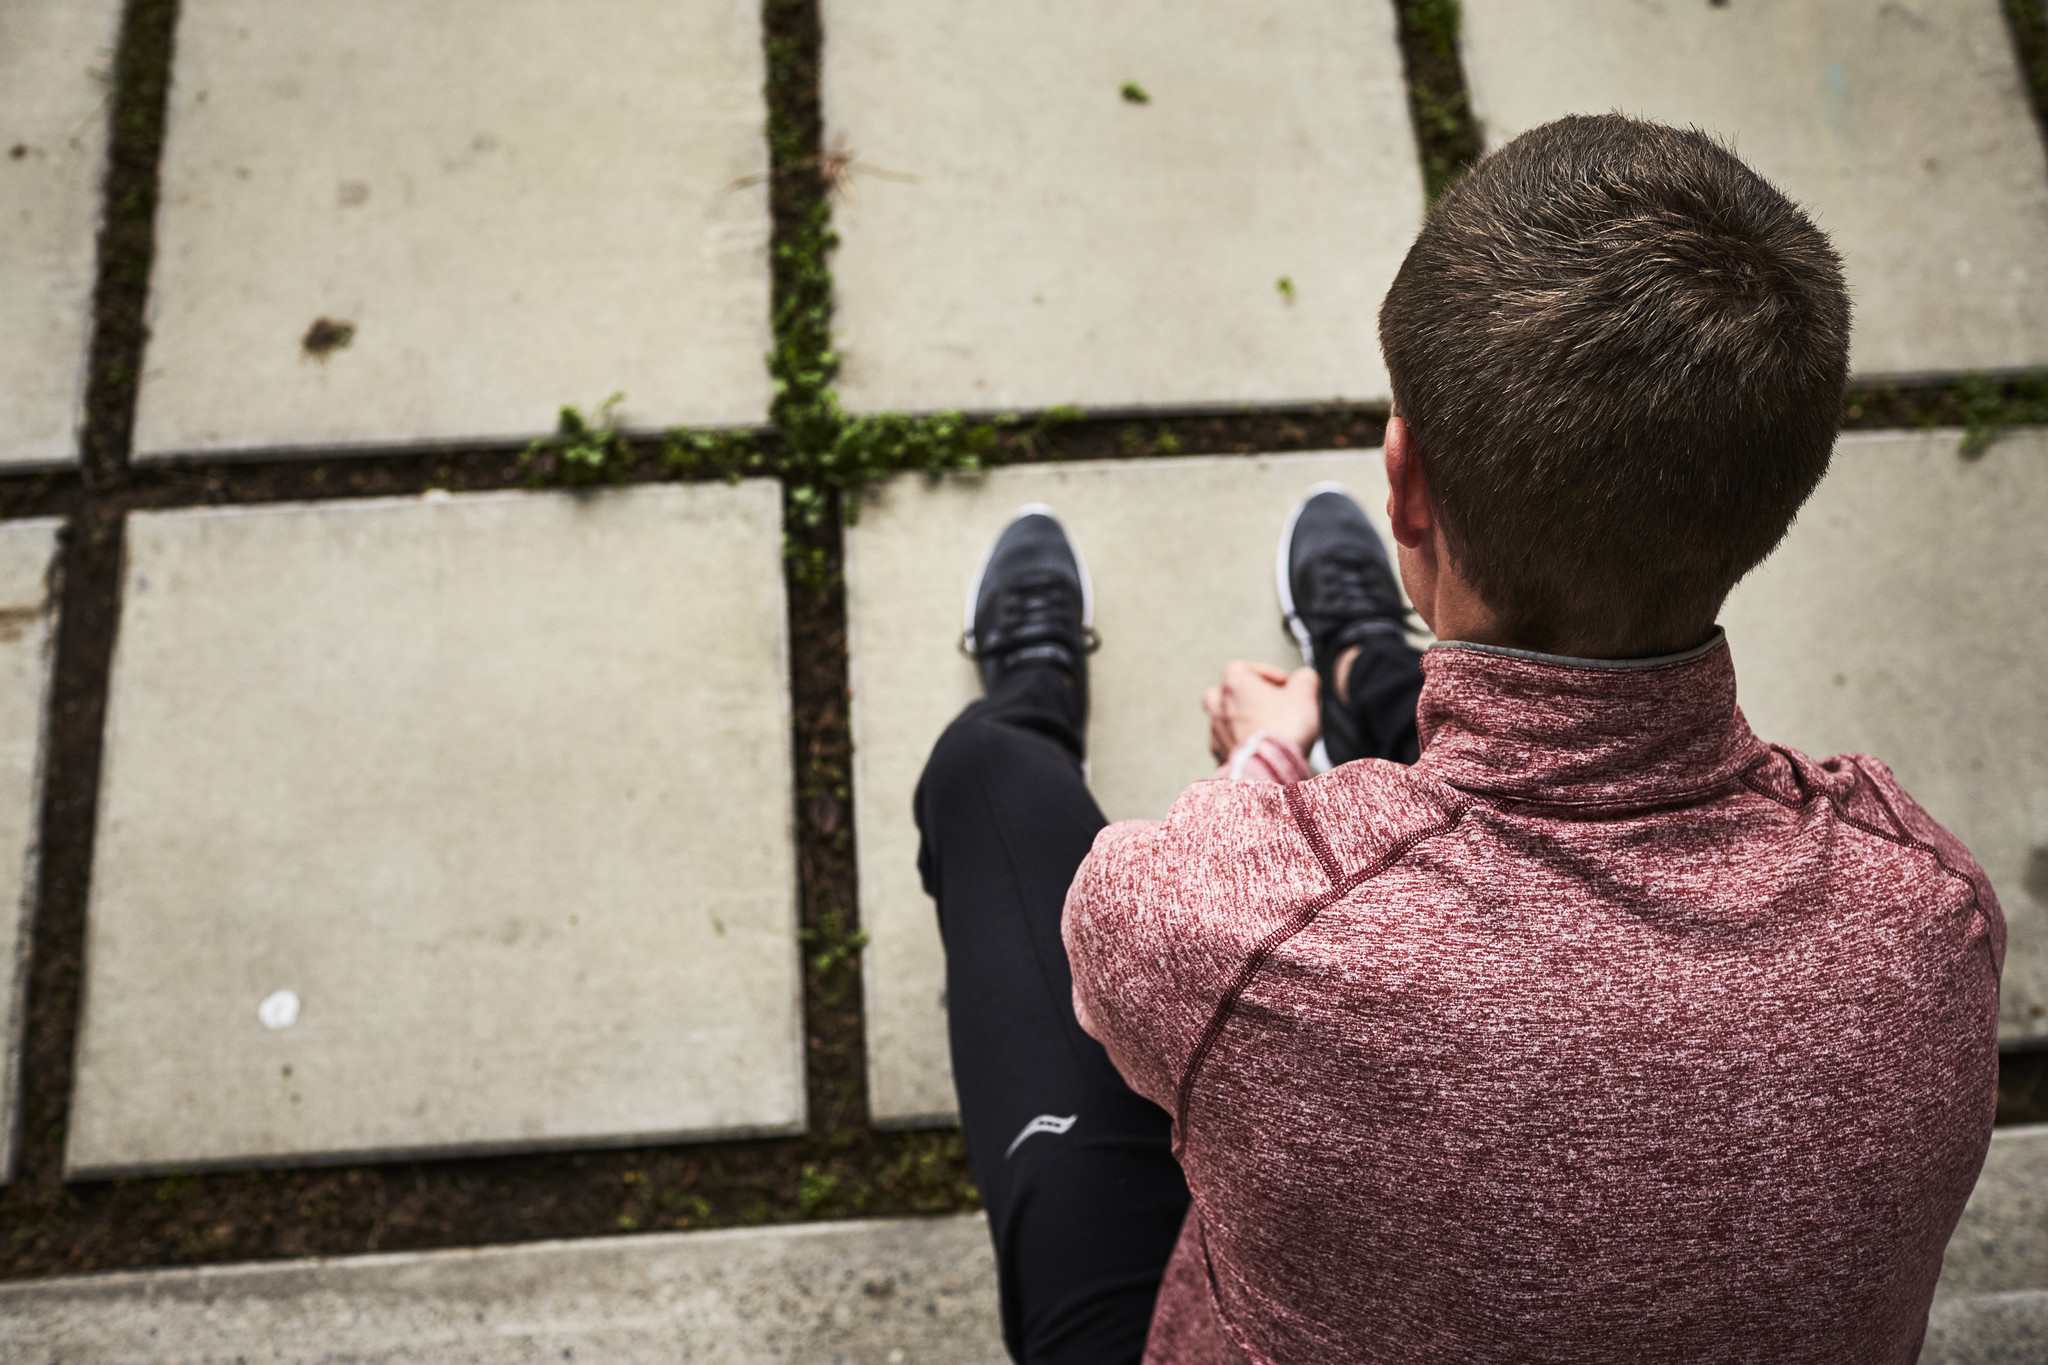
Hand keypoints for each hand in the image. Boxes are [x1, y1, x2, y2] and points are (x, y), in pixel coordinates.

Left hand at [1204, 661, 1318, 763]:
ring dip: (1246, 722)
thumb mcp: (1305, 693)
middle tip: (1272, 706)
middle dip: (1250, 698)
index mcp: (1233, 683)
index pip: (1244, 668)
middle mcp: (1218, 706)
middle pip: (1229, 693)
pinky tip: (1262, 749)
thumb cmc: (1284, 728)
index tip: (1285, 686)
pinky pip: (1229, 744)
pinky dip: (1243, 744)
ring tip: (1270, 730)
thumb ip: (1304, 679)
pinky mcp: (1219, 756)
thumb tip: (1304, 678)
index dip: (1268, 675)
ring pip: (1227, 720)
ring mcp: (1216, 733)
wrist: (1270, 769)